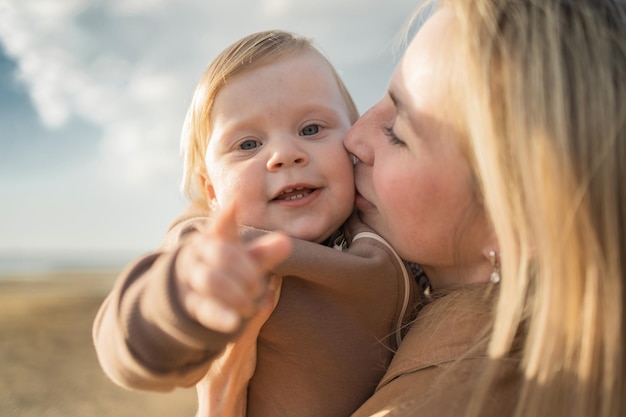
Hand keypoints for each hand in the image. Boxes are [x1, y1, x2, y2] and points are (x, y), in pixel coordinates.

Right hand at [175, 203, 290, 332]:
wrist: (189, 295)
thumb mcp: (244, 260)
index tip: (236, 203)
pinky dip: (221, 315)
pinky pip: (205, 308)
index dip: (227, 216)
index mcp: (214, 238)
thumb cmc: (225, 270)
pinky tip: (234, 322)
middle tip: (259, 285)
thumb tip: (287, 242)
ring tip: (250, 305)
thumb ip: (264, 252)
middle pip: (222, 253)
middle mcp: (200, 254)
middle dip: (246, 271)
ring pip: (211, 280)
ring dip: (237, 293)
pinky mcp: (191, 305)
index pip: (222, 225)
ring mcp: (193, 279)